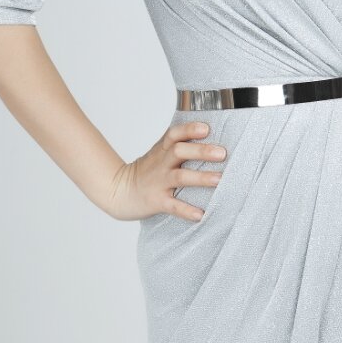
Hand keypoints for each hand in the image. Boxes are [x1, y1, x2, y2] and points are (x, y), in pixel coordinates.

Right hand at [106, 120, 226, 221]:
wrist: (119, 191)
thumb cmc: (147, 171)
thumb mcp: (159, 153)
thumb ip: (179, 145)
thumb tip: (210, 138)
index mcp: (162, 150)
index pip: (174, 134)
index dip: (189, 130)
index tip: (206, 129)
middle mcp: (161, 163)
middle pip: (179, 151)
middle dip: (201, 151)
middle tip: (222, 153)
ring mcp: (158, 182)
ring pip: (180, 177)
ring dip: (201, 178)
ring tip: (219, 179)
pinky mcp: (156, 201)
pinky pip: (173, 206)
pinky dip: (187, 210)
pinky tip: (201, 214)